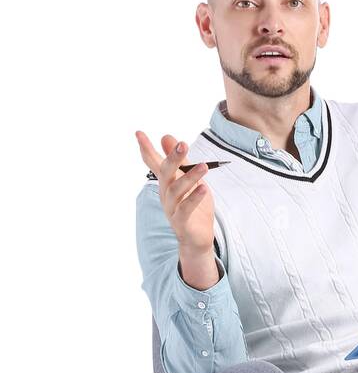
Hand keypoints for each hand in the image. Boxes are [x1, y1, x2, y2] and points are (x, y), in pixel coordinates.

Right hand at [135, 131, 214, 255]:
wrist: (197, 239)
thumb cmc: (194, 207)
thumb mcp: (190, 180)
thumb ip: (180, 161)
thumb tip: (166, 137)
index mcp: (166, 183)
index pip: (153, 163)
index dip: (146, 149)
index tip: (138, 133)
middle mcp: (165, 194)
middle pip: (165, 173)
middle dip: (173, 158)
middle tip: (182, 144)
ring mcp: (172, 208)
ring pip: (177, 190)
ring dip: (190, 177)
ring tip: (204, 166)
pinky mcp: (181, 222)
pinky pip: (186, 208)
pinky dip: (194, 198)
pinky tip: (204, 188)